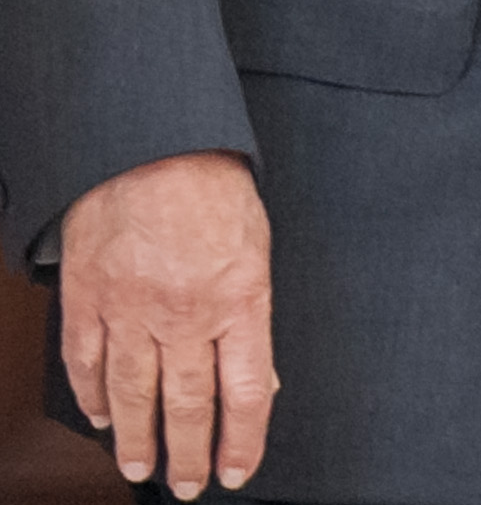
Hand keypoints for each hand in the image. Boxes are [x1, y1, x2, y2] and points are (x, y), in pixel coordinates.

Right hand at [57, 151, 276, 497]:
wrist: (151, 145)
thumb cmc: (213, 187)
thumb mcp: (258, 247)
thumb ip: (253, 315)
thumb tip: (258, 377)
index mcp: (239, 299)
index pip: (245, 392)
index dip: (242, 440)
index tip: (237, 472)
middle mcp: (184, 314)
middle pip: (187, 404)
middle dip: (189, 454)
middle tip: (188, 486)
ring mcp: (130, 310)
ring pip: (132, 394)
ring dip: (136, 439)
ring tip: (140, 467)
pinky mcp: (88, 299)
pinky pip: (86, 361)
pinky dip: (91, 395)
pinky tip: (99, 416)